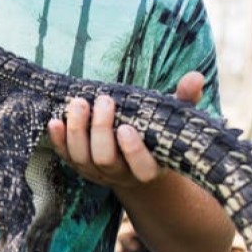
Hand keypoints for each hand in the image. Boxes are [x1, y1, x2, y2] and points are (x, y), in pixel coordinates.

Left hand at [47, 72, 204, 188]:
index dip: (133, 151)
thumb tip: (196, 77)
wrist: (135, 165)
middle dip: (101, 130)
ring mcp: (97, 172)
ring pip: (82, 159)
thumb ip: (185, 100)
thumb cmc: (157, 135)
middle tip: (103, 101)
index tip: (126, 127)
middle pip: (105, 159)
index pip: (142, 168)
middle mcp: (121, 174)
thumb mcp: (172, 119)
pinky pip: (65, 156)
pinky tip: (55, 120)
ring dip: (78, 130)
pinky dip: (58, 140)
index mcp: (149, 167)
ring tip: (79, 103)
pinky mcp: (79, 166)